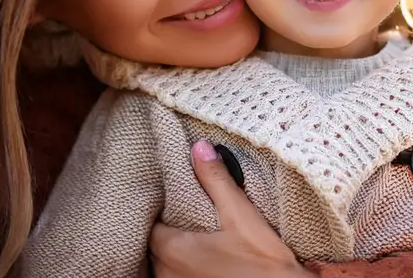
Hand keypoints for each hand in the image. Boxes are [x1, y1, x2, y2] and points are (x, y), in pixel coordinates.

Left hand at [149, 140, 315, 277]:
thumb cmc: (262, 262)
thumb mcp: (240, 214)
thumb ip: (216, 180)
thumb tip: (200, 147)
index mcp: (173, 251)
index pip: (150, 224)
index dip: (160, 209)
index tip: (173, 198)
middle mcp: (167, 274)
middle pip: (155, 245)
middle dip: (167, 228)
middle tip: (185, 212)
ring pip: (164, 264)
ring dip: (175, 250)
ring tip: (194, 233)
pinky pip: (176, 276)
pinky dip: (183, 266)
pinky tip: (203, 256)